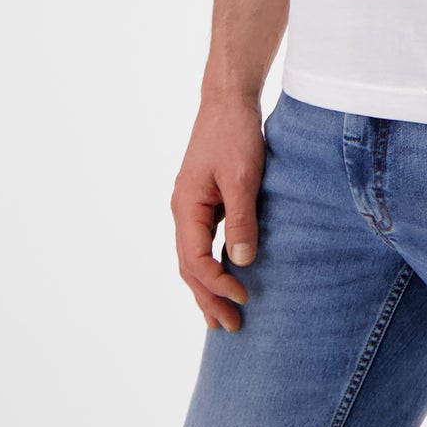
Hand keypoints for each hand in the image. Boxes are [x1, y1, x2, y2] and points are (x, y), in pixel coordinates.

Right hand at [170, 92, 265, 330]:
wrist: (228, 100)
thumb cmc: (234, 133)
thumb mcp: (243, 176)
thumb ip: (241, 218)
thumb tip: (241, 261)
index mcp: (186, 207)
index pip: (195, 261)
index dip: (217, 285)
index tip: (243, 298)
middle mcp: (182, 211)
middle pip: (189, 267)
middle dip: (208, 299)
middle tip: (230, 327)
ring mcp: (191, 206)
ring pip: (194, 258)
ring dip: (207, 288)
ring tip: (222, 317)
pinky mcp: (204, 200)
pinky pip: (203, 243)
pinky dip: (212, 266)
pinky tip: (226, 277)